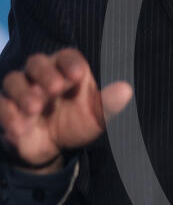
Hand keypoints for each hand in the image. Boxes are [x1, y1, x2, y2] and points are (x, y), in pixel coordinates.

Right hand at [0, 49, 131, 172]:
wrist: (53, 148)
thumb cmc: (76, 122)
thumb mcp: (95, 117)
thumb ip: (108, 104)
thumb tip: (127, 90)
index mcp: (66, 70)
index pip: (66, 56)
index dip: (70, 62)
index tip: (78, 74)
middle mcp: (41, 75)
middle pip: (37, 62)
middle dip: (45, 73)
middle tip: (56, 88)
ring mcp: (21, 91)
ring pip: (14, 80)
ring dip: (24, 93)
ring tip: (36, 108)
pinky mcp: (6, 109)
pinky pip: (2, 105)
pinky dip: (8, 114)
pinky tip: (20, 128)